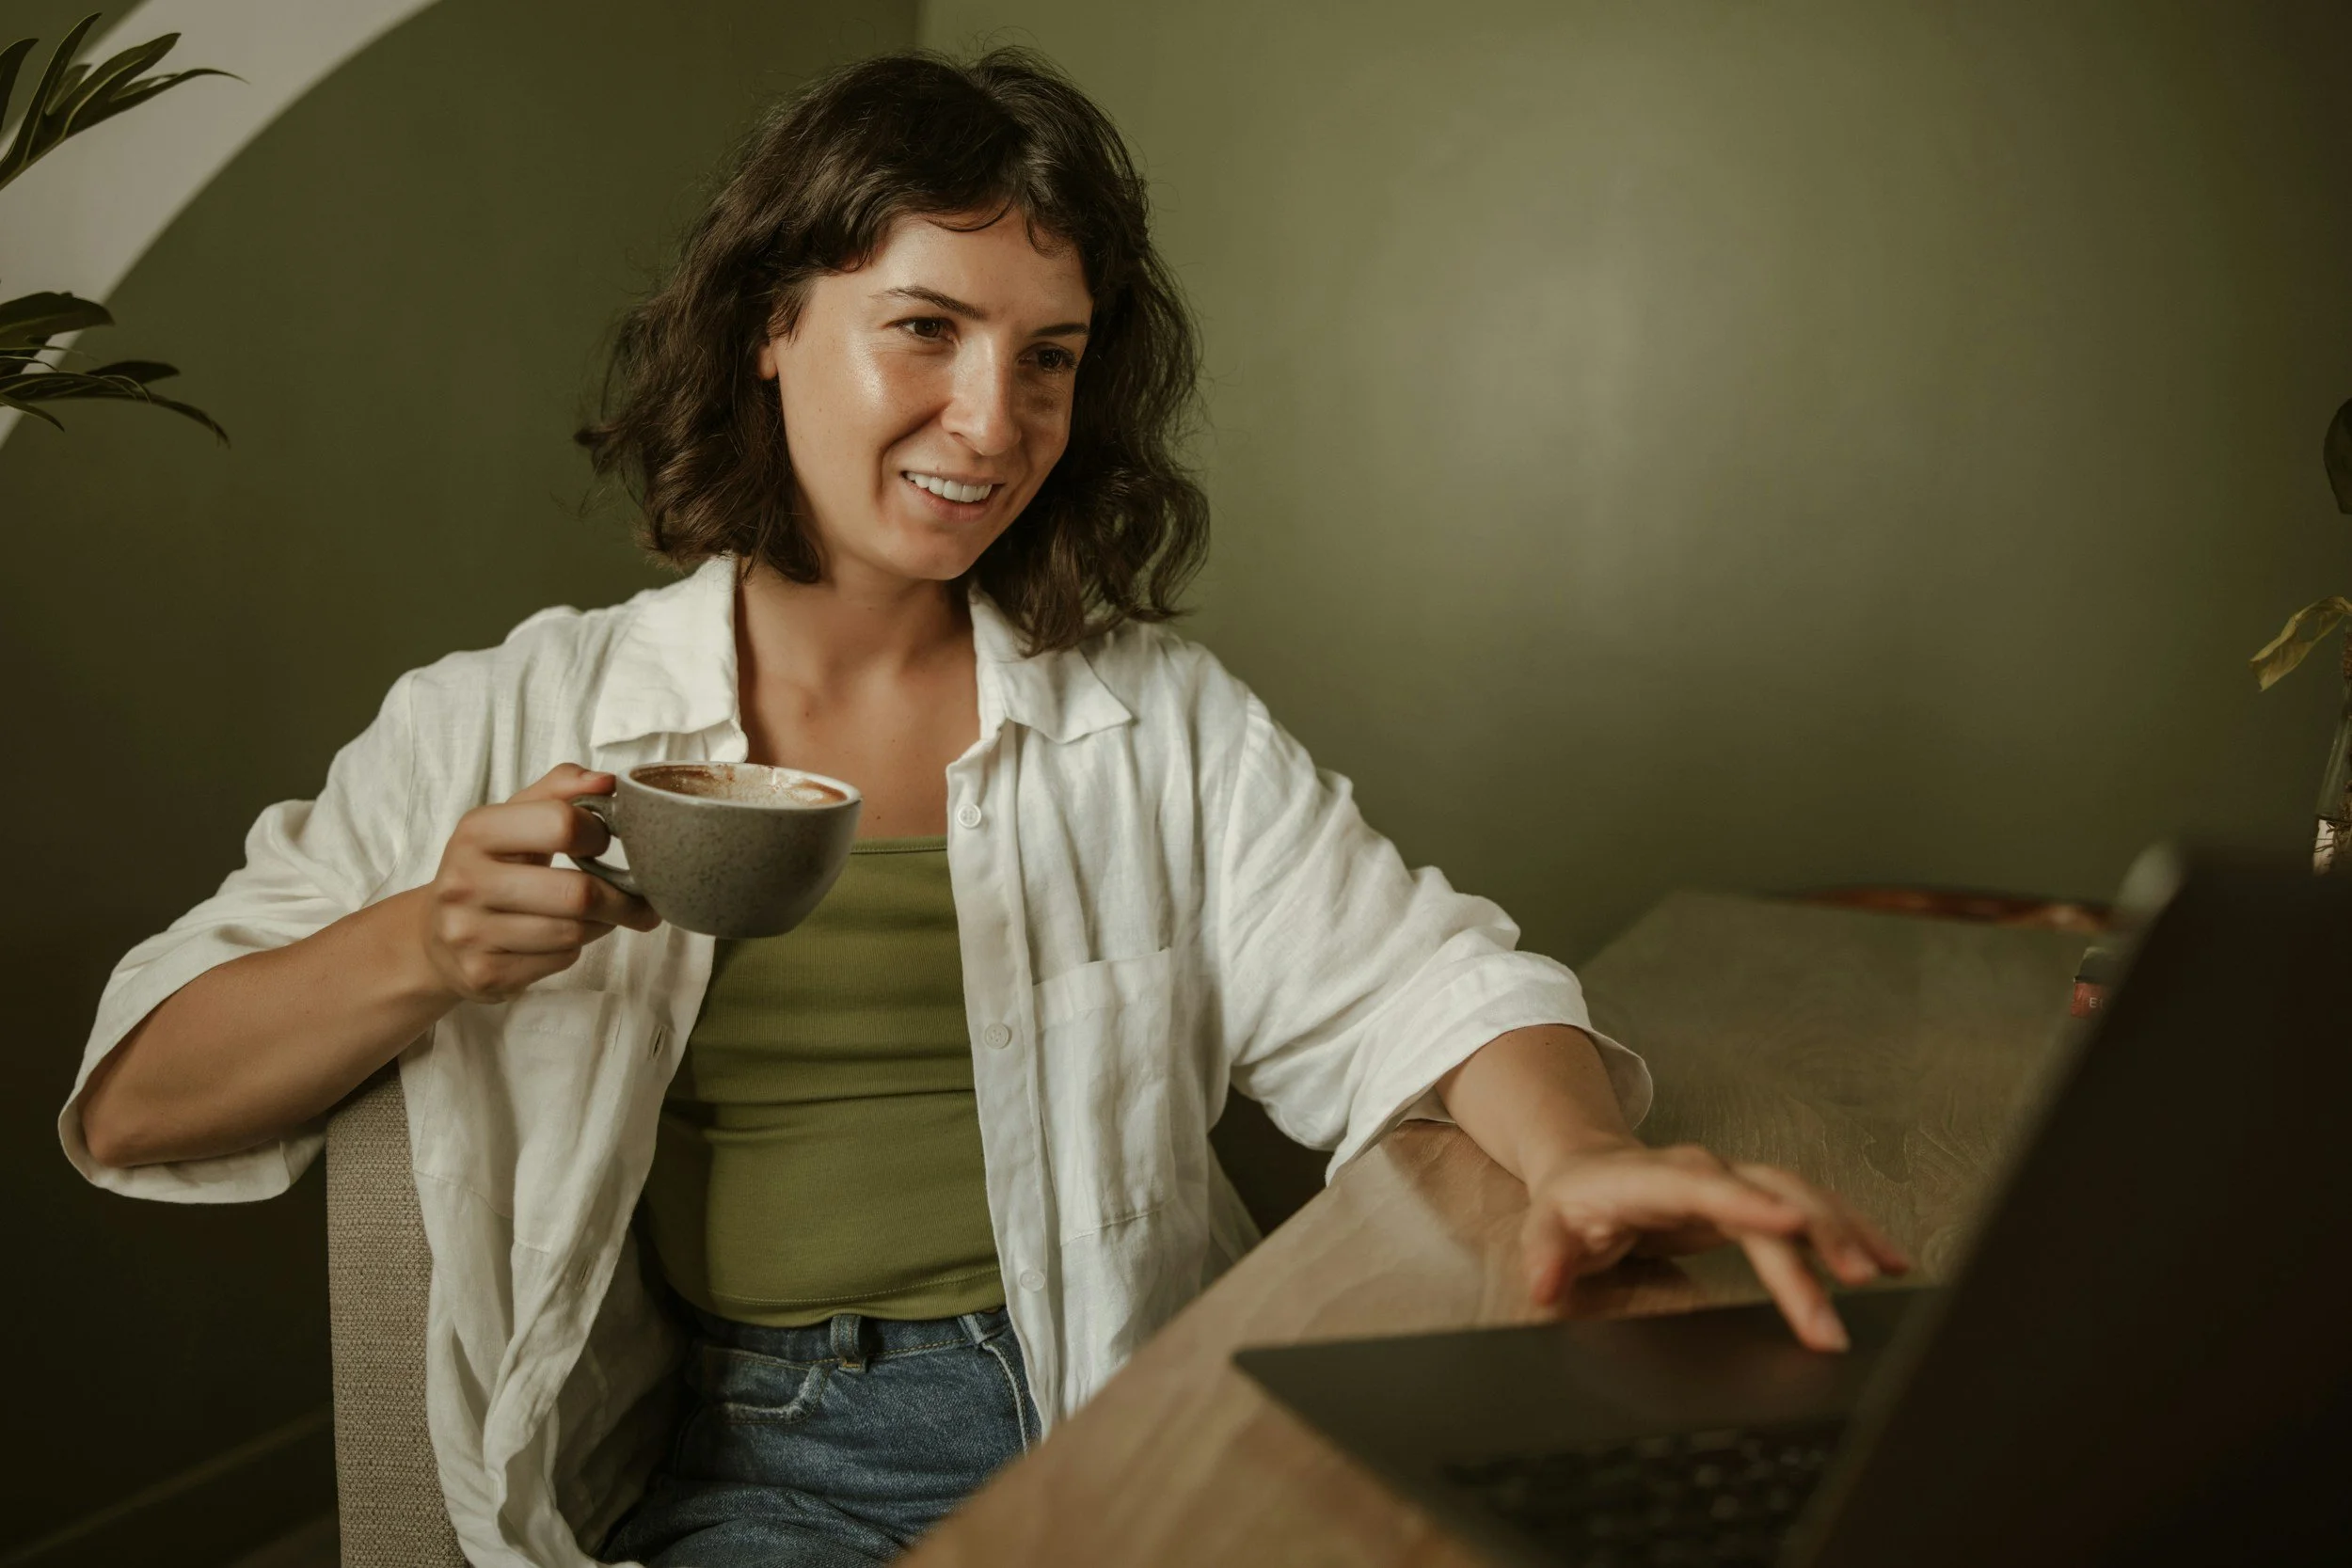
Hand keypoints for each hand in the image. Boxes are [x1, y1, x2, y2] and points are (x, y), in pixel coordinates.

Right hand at [416, 763, 660, 1002]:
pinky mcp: (482, 974)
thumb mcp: (512, 820)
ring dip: (602, 924)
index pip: (561, 824)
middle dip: (621, 898)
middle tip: (639, 898)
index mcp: (475, 831)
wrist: (435, 935)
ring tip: (603, 915)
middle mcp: (465, 882)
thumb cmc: (490, 868)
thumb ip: (559, 791)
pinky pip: (559, 960)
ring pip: (573, 932)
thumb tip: (607, 782)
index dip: (599, 833)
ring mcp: (469, 932)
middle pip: (576, 893)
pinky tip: (563, 938)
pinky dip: (574, 949)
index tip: (605, 841)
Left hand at [1519, 1141, 1911, 1351]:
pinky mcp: (1757, 1200)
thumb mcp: (1543, 1227)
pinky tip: (1890, 1258)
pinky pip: (1813, 1210)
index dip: (1750, 1204)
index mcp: (1655, 1178)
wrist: (1590, 1169)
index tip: (1793, 1225)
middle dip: (1813, 1242)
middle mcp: (1707, 1172)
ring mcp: (1737, 1182)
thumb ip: (1546, 1255)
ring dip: (1845, 1233)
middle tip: (1849, 1294)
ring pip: (1803, 1197)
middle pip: (1769, 1201)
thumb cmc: (1572, 1203)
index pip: (1706, 1187)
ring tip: (1886, 1273)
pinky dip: (1852, 1231)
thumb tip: (1546, 1285)